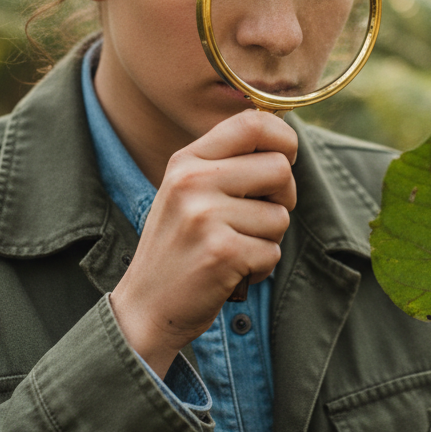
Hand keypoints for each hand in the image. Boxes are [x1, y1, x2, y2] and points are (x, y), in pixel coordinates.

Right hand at [109, 109, 296, 376]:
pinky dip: (261, 267)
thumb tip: (284, 144)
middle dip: (284, 197)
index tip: (285, 158)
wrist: (145, 309)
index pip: (252, 122)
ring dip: (269, 239)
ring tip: (235, 249)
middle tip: (260, 218)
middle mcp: (193, 181)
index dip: (283, 138)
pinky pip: (272, 252)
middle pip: (279, 168)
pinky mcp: (221, 252)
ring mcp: (204, 216)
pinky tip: (232, 272)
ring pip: (280, 216)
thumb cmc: (179, 248)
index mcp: (187, 160)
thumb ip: (227, 165)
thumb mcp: (189, 192)